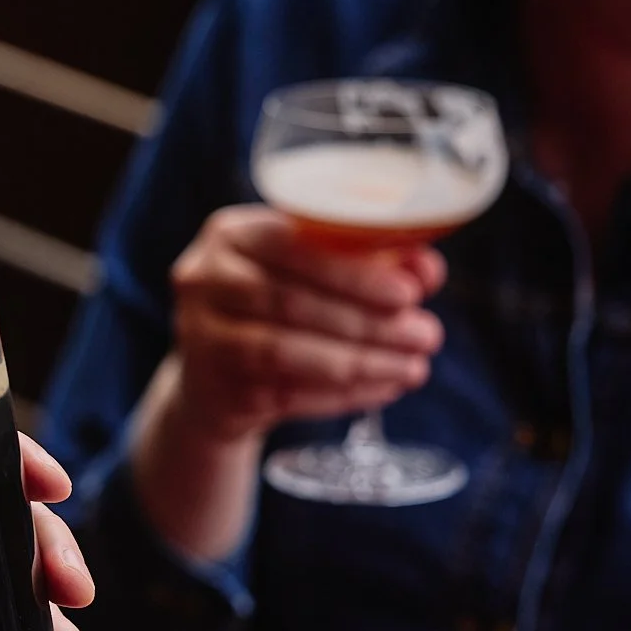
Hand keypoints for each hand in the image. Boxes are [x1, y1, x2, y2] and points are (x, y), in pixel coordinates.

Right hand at [170, 205, 445, 443]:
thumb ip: (369, 261)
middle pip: (292, 303)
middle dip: (368, 323)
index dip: (353, 273)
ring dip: (360, 363)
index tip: (410, 293)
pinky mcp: (216, 391)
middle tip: (426, 336)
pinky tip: (383, 390)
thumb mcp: (313, 273)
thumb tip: (428, 269)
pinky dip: (341, 396)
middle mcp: (204, 282)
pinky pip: (286, 396)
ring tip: (413, 368)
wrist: (215, 379)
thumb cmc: (274, 310)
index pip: (293, 247)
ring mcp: (202, 340)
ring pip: (286, 352)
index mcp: (230, 234)